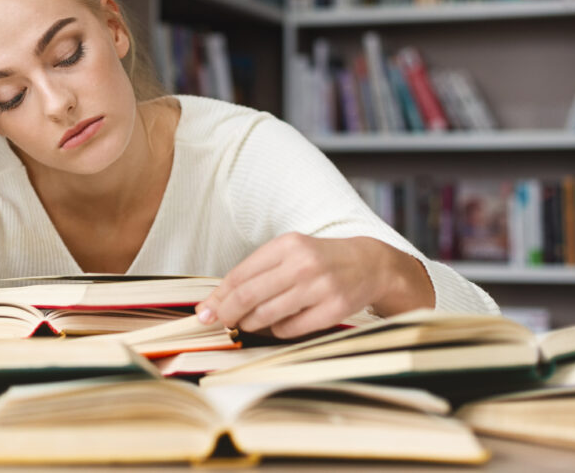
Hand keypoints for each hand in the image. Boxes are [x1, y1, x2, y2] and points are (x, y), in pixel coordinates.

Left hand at [196, 233, 429, 338]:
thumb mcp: (290, 252)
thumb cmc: (320, 259)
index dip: (218, 296)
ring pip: (267, 314)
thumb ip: (258, 271)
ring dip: (250, 323)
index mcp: (287, 245)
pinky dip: (277, 330)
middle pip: (249, 296)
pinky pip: (291, 328)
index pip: (241, 274)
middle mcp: (303, 264)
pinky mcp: (334, 309)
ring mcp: (320, 287)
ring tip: (246, 323)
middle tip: (216, 323)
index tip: (204, 311)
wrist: (370, 264)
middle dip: (226, 313)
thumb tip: (219, 298)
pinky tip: (277, 324)